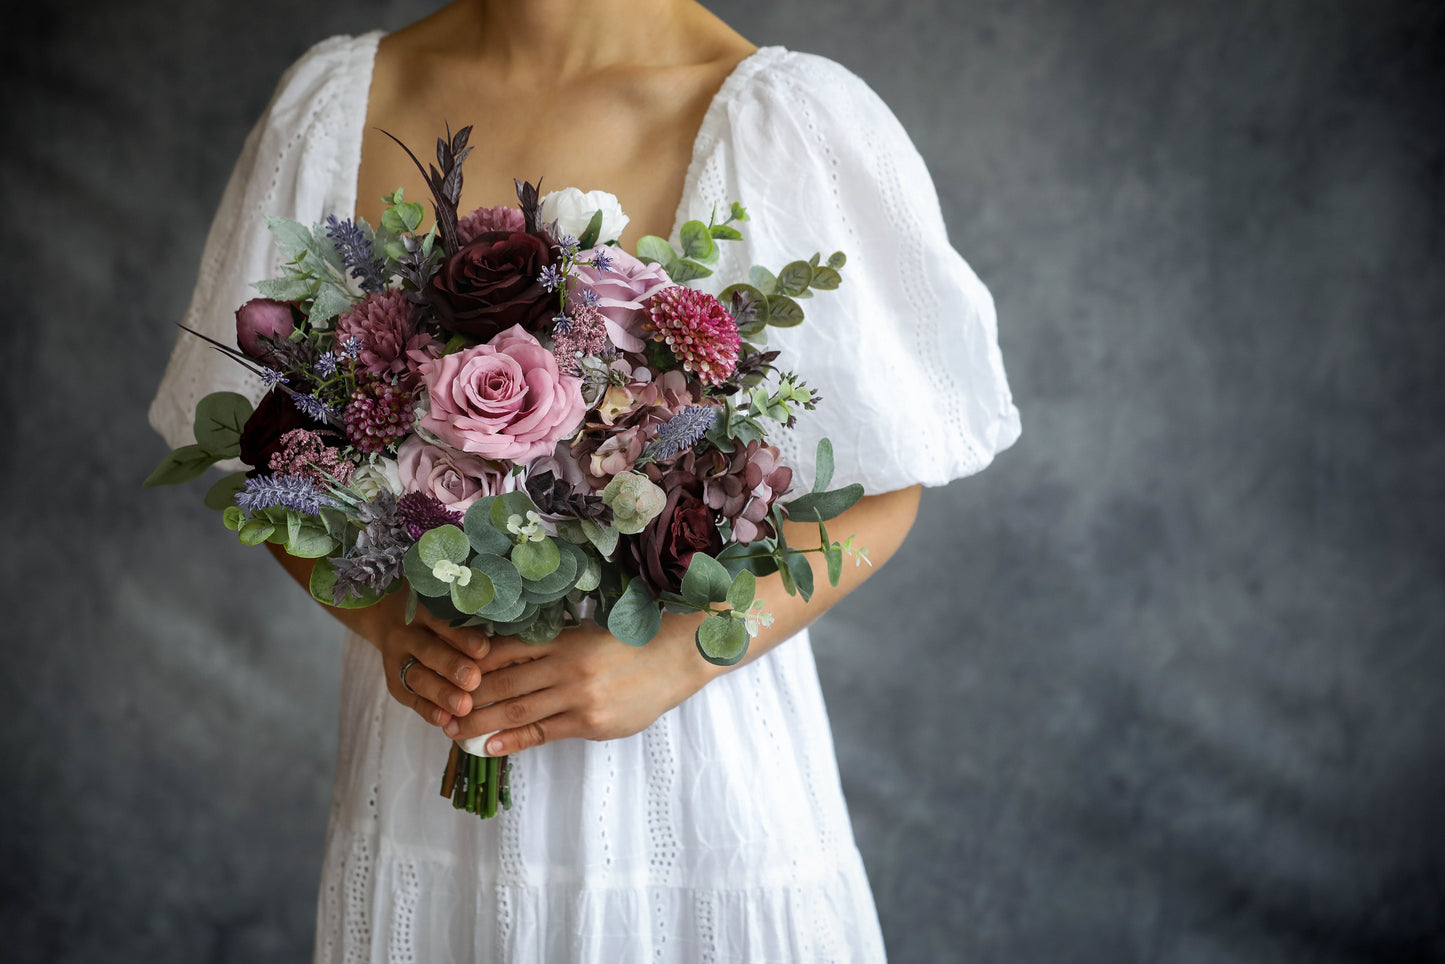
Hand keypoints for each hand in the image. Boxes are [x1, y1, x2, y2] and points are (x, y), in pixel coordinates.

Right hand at [354, 588, 490, 728]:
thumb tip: (508, 630)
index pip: (443, 623)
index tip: (483, 649)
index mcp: (425, 610)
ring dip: (441, 693)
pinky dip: (427, 710)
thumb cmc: (437, 617)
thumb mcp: (446, 609)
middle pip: (428, 651)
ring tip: (463, 706)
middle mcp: (408, 634)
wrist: (388, 619)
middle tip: (473, 680)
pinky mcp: (396, 684)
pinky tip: (445, 720)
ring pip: (417, 677)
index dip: (462, 637)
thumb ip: (470, 621)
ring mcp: (398, 659)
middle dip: (451, 667)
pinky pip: (411, 698)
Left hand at [442, 616, 712, 755]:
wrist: (675, 659)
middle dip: (467, 698)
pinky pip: (543, 733)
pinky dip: (513, 740)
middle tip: (438, 708)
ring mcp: (578, 696)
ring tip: (453, 731)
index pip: (505, 650)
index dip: (472, 664)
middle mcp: (565, 666)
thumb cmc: (629, 645)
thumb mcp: (586, 635)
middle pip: (503, 682)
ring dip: (481, 722)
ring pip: (517, 710)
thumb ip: (550, 647)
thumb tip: (506, 657)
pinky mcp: (590, 723)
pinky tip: (490, 745)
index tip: (447, 672)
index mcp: (562, 639)